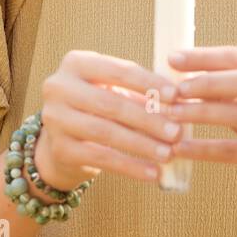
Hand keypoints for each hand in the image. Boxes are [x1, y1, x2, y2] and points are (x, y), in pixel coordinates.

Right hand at [33, 50, 183, 189]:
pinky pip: (101, 158)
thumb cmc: (99, 108)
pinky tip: (153, 173)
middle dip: (148, 119)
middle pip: (111, 103)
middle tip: (177, 132)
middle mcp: (59, 87)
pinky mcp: (59, 149)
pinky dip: (130, 166)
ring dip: (142, 144)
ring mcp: (55, 119)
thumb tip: (181, 101)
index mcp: (76, 63)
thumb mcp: (115, 91)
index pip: (118, 71)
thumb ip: (142, 92)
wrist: (63, 141)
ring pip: (106, 132)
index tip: (176, 95)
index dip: (148, 83)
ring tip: (168, 153)